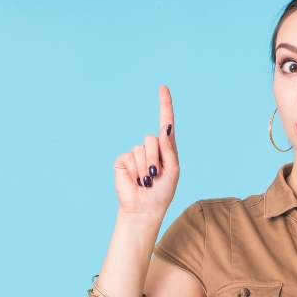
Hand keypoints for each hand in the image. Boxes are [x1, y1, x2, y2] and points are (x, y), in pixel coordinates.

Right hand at [113, 85, 179, 216]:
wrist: (145, 208)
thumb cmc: (162, 191)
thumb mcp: (173, 170)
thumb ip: (169, 149)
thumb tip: (165, 128)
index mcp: (166, 148)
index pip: (166, 123)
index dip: (164, 105)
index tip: (163, 88)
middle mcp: (151, 148)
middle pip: (152, 139)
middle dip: (155, 159)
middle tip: (155, 176)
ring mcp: (136, 154)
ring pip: (141, 149)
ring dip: (146, 168)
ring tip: (147, 181)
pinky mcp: (123, 161)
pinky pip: (129, 157)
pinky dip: (135, 171)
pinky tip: (136, 180)